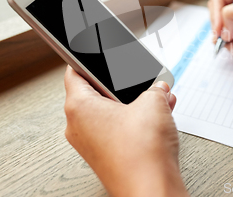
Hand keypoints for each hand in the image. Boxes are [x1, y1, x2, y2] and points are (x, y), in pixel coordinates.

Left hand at [64, 66, 187, 196]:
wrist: (152, 190)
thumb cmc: (142, 152)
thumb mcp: (153, 103)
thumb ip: (155, 88)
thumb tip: (158, 89)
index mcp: (79, 106)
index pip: (74, 71)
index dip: (86, 57)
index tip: (95, 50)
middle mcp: (79, 126)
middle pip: (95, 92)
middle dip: (120, 84)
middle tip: (137, 77)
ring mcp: (92, 143)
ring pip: (110, 112)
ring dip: (132, 103)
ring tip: (155, 97)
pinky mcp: (107, 156)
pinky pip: (117, 129)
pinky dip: (134, 120)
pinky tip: (156, 117)